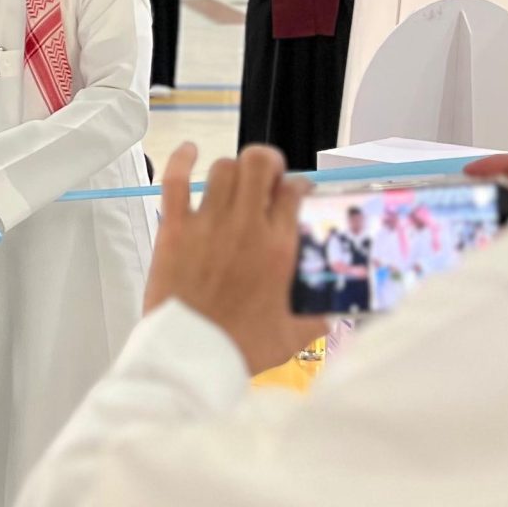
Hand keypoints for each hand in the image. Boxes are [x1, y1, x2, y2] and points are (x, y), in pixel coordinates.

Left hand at [143, 142, 321, 373]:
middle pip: (259, 164)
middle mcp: (246, 226)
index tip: (295, 193)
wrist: (192, 356)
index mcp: (278, 247)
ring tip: (235, 183)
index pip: (294, 191)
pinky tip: (188, 150)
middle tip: (266, 179)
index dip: (296, 184)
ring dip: (232, 170)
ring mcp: (208, 223)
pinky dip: (181, 160)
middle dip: (267, 163)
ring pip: (223, 169)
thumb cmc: (242, 346)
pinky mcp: (174, 229)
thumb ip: (315, 319)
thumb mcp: (292, 336)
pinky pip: (176, 181)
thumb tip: (333, 315)